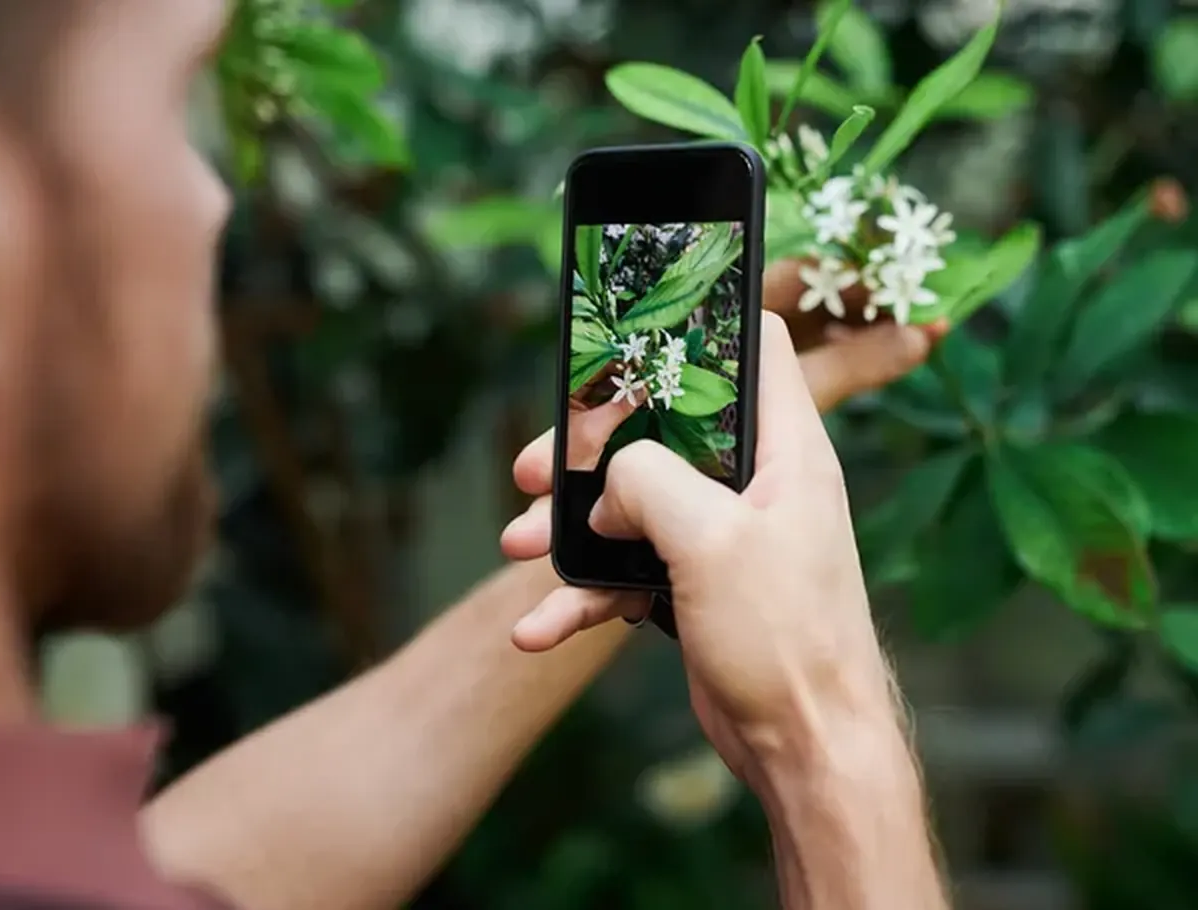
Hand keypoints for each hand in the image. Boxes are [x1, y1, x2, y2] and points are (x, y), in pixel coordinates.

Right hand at [502, 259, 946, 647]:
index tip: (628, 329)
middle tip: (532, 467)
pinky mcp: (694, 582)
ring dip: (571, 524)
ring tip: (520, 547)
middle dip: (591, 446)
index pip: (754, 346)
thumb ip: (650, 482)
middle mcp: (755, 482)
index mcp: (784, 449)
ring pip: (631, 500)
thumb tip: (609, 487)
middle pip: (661, 427)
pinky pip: (626, 569)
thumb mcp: (714, 540)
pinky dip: (583, 592)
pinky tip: (539, 627)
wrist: (803, 747)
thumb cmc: (785, 638)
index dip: (697, 324)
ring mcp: (721, 534)